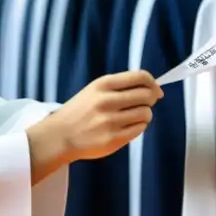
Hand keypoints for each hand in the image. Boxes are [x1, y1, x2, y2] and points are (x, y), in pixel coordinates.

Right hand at [26, 70, 162, 183]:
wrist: (60, 135)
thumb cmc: (80, 111)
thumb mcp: (94, 90)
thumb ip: (120, 87)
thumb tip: (154, 89)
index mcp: (102, 84)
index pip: (140, 77)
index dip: (153, 83)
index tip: (155, 90)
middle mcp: (107, 101)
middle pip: (147, 95)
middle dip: (151, 99)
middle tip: (144, 104)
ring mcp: (110, 121)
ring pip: (146, 114)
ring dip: (145, 115)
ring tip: (133, 117)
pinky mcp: (113, 139)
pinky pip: (140, 129)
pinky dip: (138, 126)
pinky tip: (127, 126)